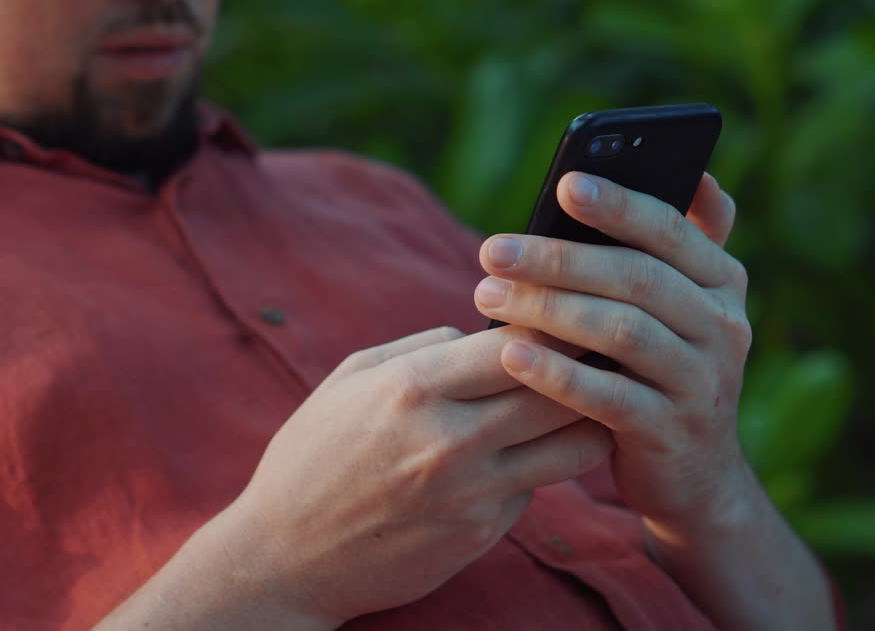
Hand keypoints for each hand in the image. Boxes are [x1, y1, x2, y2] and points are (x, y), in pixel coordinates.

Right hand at [218, 326, 613, 625]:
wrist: (287, 556)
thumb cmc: (312, 455)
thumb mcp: (349, 380)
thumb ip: (422, 348)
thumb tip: (485, 334)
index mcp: (412, 387)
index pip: (520, 342)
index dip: (549, 325)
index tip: (556, 319)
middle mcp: (449, 439)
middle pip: (563, 390)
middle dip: (581, 369)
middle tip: (587, 358)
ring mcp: (471, 492)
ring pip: (576, 445)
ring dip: (582, 421)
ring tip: (568, 407)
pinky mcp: (481, 533)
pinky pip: (535, 487)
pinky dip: (534, 467)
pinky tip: (511, 459)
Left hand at [474, 172, 753, 536]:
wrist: (692, 474)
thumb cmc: (660, 368)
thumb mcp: (680, 305)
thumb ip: (680, 244)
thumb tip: (697, 172)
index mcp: (721, 282)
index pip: (670, 230)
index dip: (620, 205)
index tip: (564, 183)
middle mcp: (723, 326)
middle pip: (636, 278)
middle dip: (559, 259)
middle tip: (491, 249)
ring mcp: (701, 382)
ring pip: (622, 332)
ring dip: (548, 309)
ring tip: (486, 295)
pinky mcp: (671, 432)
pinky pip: (610, 397)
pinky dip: (558, 374)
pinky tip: (510, 354)